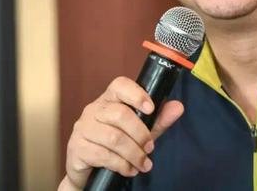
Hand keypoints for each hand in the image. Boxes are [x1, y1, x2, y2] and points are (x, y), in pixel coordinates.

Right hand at [58, 76, 184, 190]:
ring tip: (144, 164)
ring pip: (113, 138)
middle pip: (120, 114)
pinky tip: (130, 170)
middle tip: (150, 147)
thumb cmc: (116, 144)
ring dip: (134, 154)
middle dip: (140, 134)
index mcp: (109, 99)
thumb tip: (179, 106)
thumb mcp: (140, 131)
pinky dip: (121, 165)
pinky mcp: (77, 148)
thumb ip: (158, 119)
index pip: (119, 85)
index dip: (136, 94)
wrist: (88, 169)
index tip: (151, 109)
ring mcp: (83, 128)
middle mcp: (93, 110)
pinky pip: (103, 155)